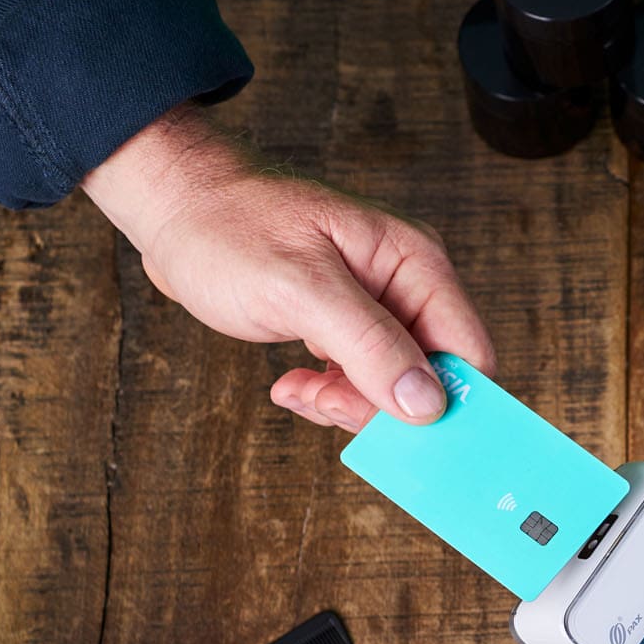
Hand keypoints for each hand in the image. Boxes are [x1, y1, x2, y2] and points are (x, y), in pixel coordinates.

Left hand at [82, 105, 493, 428]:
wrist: (174, 208)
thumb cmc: (229, 227)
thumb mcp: (301, 288)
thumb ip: (370, 344)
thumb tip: (427, 404)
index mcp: (414, 263)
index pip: (468, 351)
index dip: (449, 401)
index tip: (407, 435)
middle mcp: (403, 286)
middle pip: (433, 377)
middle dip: (385, 408)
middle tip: (330, 405)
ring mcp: (373, 307)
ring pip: (392, 388)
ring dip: (348, 405)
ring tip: (301, 391)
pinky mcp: (342, 326)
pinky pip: (357, 381)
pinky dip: (326, 394)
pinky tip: (291, 385)